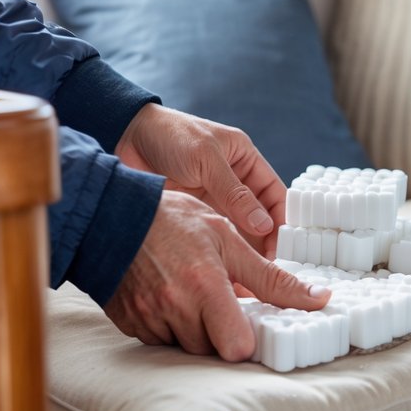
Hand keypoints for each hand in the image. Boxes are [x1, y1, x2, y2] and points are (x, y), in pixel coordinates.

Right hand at [104, 189, 329, 357]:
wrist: (110, 217)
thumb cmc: (173, 221)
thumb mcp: (229, 238)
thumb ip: (271, 277)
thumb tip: (319, 298)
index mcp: (206, 286)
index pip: (237, 347)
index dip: (246, 340)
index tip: (249, 323)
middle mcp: (176, 308)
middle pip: (213, 350)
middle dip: (220, 331)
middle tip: (215, 298)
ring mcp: (150, 320)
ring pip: (187, 348)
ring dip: (194, 329)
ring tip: (189, 291)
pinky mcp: (131, 325)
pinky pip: (160, 341)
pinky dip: (168, 326)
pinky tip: (166, 295)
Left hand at [116, 103, 283, 256]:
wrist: (125, 138)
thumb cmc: (169, 135)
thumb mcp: (206, 159)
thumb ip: (234, 193)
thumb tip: (263, 225)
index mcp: (244, 159)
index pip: (275, 194)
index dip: (283, 220)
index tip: (285, 246)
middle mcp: (233, 182)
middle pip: (260, 217)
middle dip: (267, 242)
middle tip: (270, 269)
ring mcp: (213, 201)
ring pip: (239, 231)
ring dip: (246, 251)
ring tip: (252, 275)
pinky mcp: (193, 215)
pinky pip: (215, 236)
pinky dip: (223, 252)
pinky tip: (227, 268)